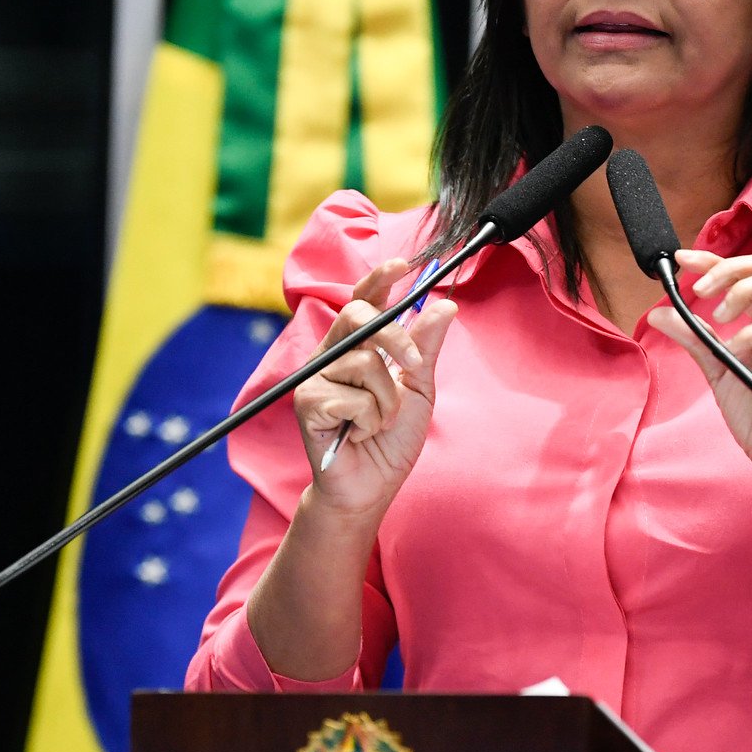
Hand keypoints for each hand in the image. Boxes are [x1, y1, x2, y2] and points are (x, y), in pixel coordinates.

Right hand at [293, 258, 455, 517]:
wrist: (372, 487)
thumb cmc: (391, 440)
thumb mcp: (418, 389)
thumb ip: (424, 347)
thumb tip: (444, 305)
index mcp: (356, 346)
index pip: (363, 300)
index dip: (379, 279)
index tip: (403, 264)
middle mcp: (331, 355)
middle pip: (358, 316)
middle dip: (393, 338)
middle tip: (411, 367)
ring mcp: (315, 377)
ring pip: (365, 364)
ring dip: (386, 401)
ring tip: (379, 423)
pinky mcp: (306, 402)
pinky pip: (354, 397)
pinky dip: (370, 420)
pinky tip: (359, 434)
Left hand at [645, 249, 751, 494]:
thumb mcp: (718, 371)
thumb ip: (695, 339)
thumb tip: (659, 312)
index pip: (750, 272)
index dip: (716, 260)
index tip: (681, 260)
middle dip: (732, 269)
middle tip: (701, 290)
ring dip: (746, 291)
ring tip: (720, 315)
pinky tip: (738, 349)